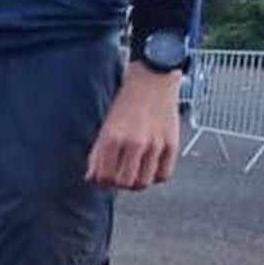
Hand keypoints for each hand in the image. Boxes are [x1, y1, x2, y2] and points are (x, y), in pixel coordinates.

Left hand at [86, 65, 179, 189]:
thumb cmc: (127, 102)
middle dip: (119, 184)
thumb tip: (91, 177)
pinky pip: (163, 175)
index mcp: (113, 137)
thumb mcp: (107, 126)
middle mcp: (134, 142)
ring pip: (144, 183)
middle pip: (124, 183)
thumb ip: (98, 152)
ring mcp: (155, 145)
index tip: (103, 178)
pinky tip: (151, 169)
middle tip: (119, 176)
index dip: (102, 181)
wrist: (153, 80)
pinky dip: (156, 177)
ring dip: (137, 183)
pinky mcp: (172, 145)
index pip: (103, 176)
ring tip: (135, 174)